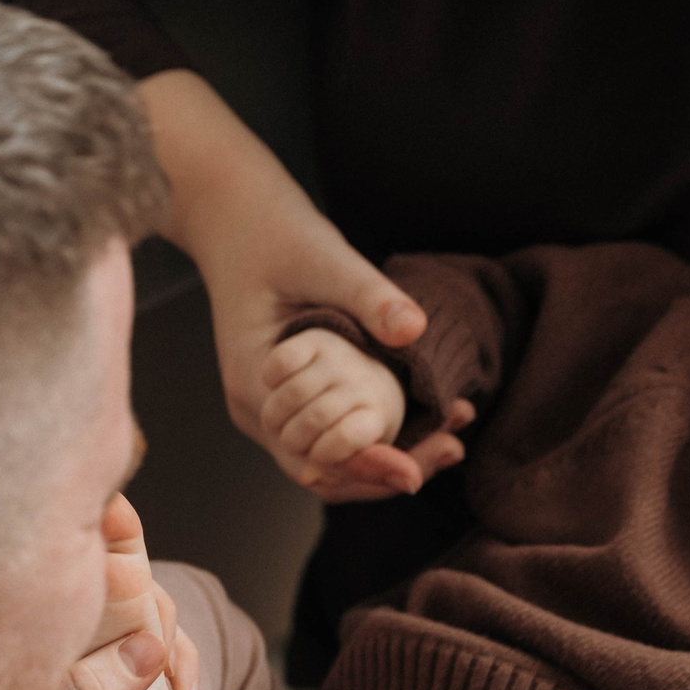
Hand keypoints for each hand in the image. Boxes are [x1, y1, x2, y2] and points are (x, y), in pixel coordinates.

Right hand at [138, 71, 470, 500]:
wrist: (237, 218)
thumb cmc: (274, 234)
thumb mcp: (324, 258)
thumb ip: (368, 296)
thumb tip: (415, 328)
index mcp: (255, 383)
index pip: (312, 453)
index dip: (365, 464)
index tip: (416, 470)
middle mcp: (257, 410)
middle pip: (322, 471)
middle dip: (386, 471)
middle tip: (452, 451)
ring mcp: (267, 410)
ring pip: (326, 462)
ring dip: (383, 457)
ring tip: (450, 440)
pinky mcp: (285, 400)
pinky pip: (327, 438)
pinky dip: (371, 437)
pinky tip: (422, 420)